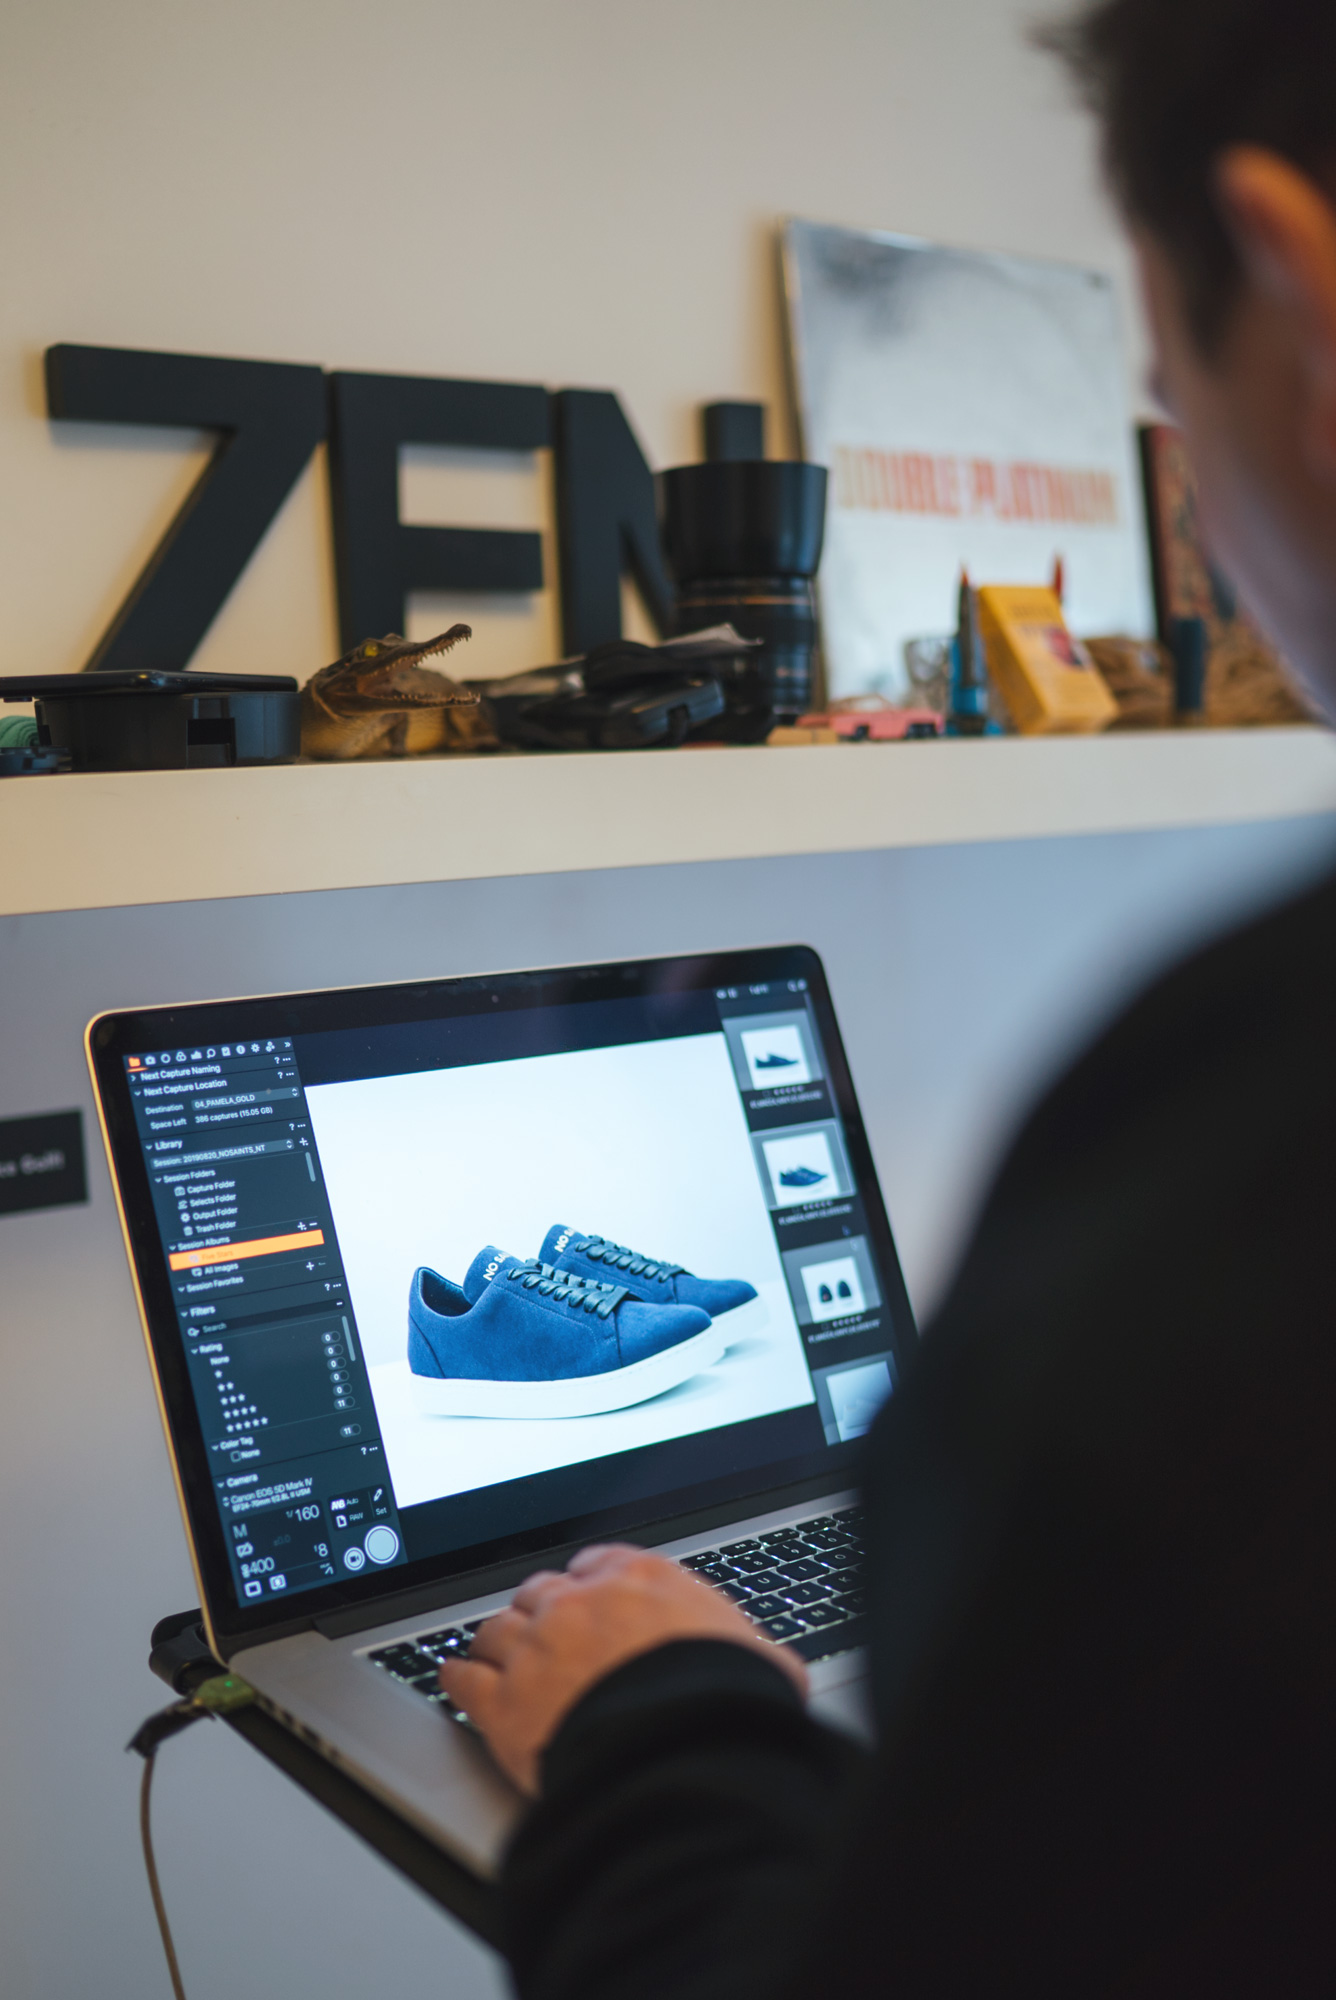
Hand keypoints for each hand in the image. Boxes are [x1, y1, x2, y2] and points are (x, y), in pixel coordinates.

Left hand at [438, 1543, 807, 1795]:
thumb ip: (751, 1652)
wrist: (678, 1755)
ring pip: (496, 1628)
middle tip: (545, 1634)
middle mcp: (579, 1602)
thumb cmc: (723, 1706)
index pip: (597, 1562)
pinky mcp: (502, 1703)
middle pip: (541, 1591)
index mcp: (640, 1578)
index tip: (588, 1599)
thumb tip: (775, 1669)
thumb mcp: (758, 1662)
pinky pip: (463, 1677)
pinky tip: (457, 1678)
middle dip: (542, 1612)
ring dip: (497, 1642)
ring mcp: (535, 1649)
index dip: (589, 1585)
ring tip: (494, 1653)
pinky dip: (458, 1677)